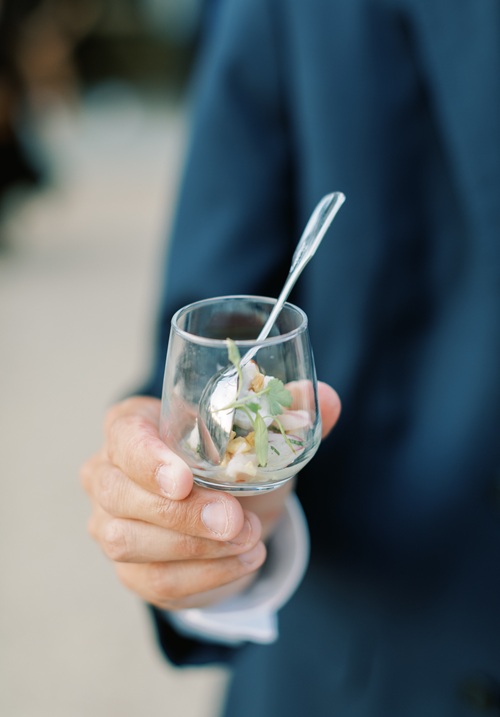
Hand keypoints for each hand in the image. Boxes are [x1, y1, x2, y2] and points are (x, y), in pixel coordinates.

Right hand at [80, 384, 339, 610]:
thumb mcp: (256, 432)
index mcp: (131, 426)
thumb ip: (289, 411)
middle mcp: (107, 472)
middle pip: (121, 496)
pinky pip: (155, 582)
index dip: (147, 460)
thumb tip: (327, 398)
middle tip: (236, 520)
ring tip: (250, 540)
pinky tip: (242, 562)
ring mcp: (110, 524)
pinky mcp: (129, 568)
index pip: (123, 437)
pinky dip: (205, 577)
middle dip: (183, 515)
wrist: (227, 505)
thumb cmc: (228, 457)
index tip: (184, 481)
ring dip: (197, 549)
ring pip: (131, 543)